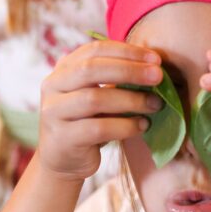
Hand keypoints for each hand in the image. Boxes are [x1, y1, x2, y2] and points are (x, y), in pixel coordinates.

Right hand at [38, 38, 163, 181]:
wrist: (63, 161)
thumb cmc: (87, 122)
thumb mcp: (97, 95)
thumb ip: (115, 79)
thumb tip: (154, 67)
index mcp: (63, 69)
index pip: (94, 50)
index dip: (127, 52)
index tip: (156, 59)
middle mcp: (52, 86)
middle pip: (91, 70)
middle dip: (129, 71)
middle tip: (158, 77)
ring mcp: (53, 112)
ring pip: (95, 99)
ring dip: (131, 100)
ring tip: (155, 104)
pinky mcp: (62, 139)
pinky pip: (98, 129)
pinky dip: (125, 126)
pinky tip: (142, 125)